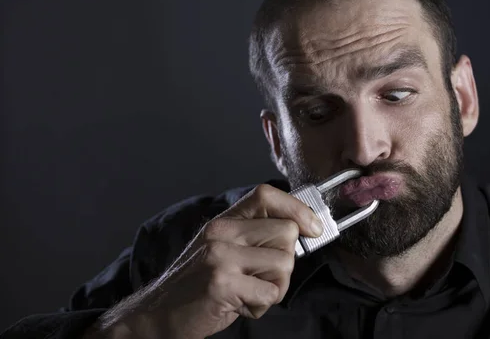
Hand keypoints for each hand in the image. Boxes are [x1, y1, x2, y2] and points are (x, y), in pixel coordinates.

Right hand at [92, 184, 323, 338]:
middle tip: (263, 277)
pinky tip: (240, 305)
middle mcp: (221, 233)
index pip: (266, 194)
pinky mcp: (222, 284)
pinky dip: (262, 305)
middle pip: (286, 232)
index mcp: (223, 222)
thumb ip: (253, 237)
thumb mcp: (220, 250)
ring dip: (275, 286)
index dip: (296, 208)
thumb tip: (301, 231)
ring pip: (284, 263)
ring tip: (250, 293)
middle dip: (286, 260)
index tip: (312, 227)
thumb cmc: (196, 285)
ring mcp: (221, 257)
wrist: (157, 315)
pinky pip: (271, 293)